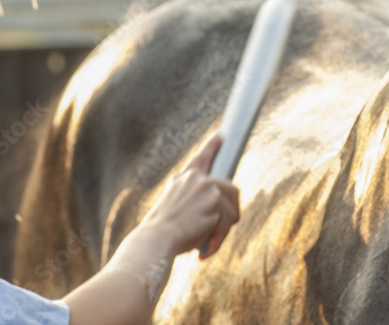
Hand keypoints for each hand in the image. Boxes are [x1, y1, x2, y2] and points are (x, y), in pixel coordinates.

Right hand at [139, 133, 240, 258]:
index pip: (201, 158)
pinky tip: (205, 252)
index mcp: (182, 180)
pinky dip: (219, 240)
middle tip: (230, 224)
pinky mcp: (216, 199)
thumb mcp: (174, 212)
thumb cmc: (160, 233)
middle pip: (229, 188)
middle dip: (232, 209)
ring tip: (209, 245)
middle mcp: (195, 178)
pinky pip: (228, 223)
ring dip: (223, 230)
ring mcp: (207, 186)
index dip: (212, 146)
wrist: (155, 239)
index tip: (221, 136)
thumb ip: (193, 205)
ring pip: (231, 210)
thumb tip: (214, 214)